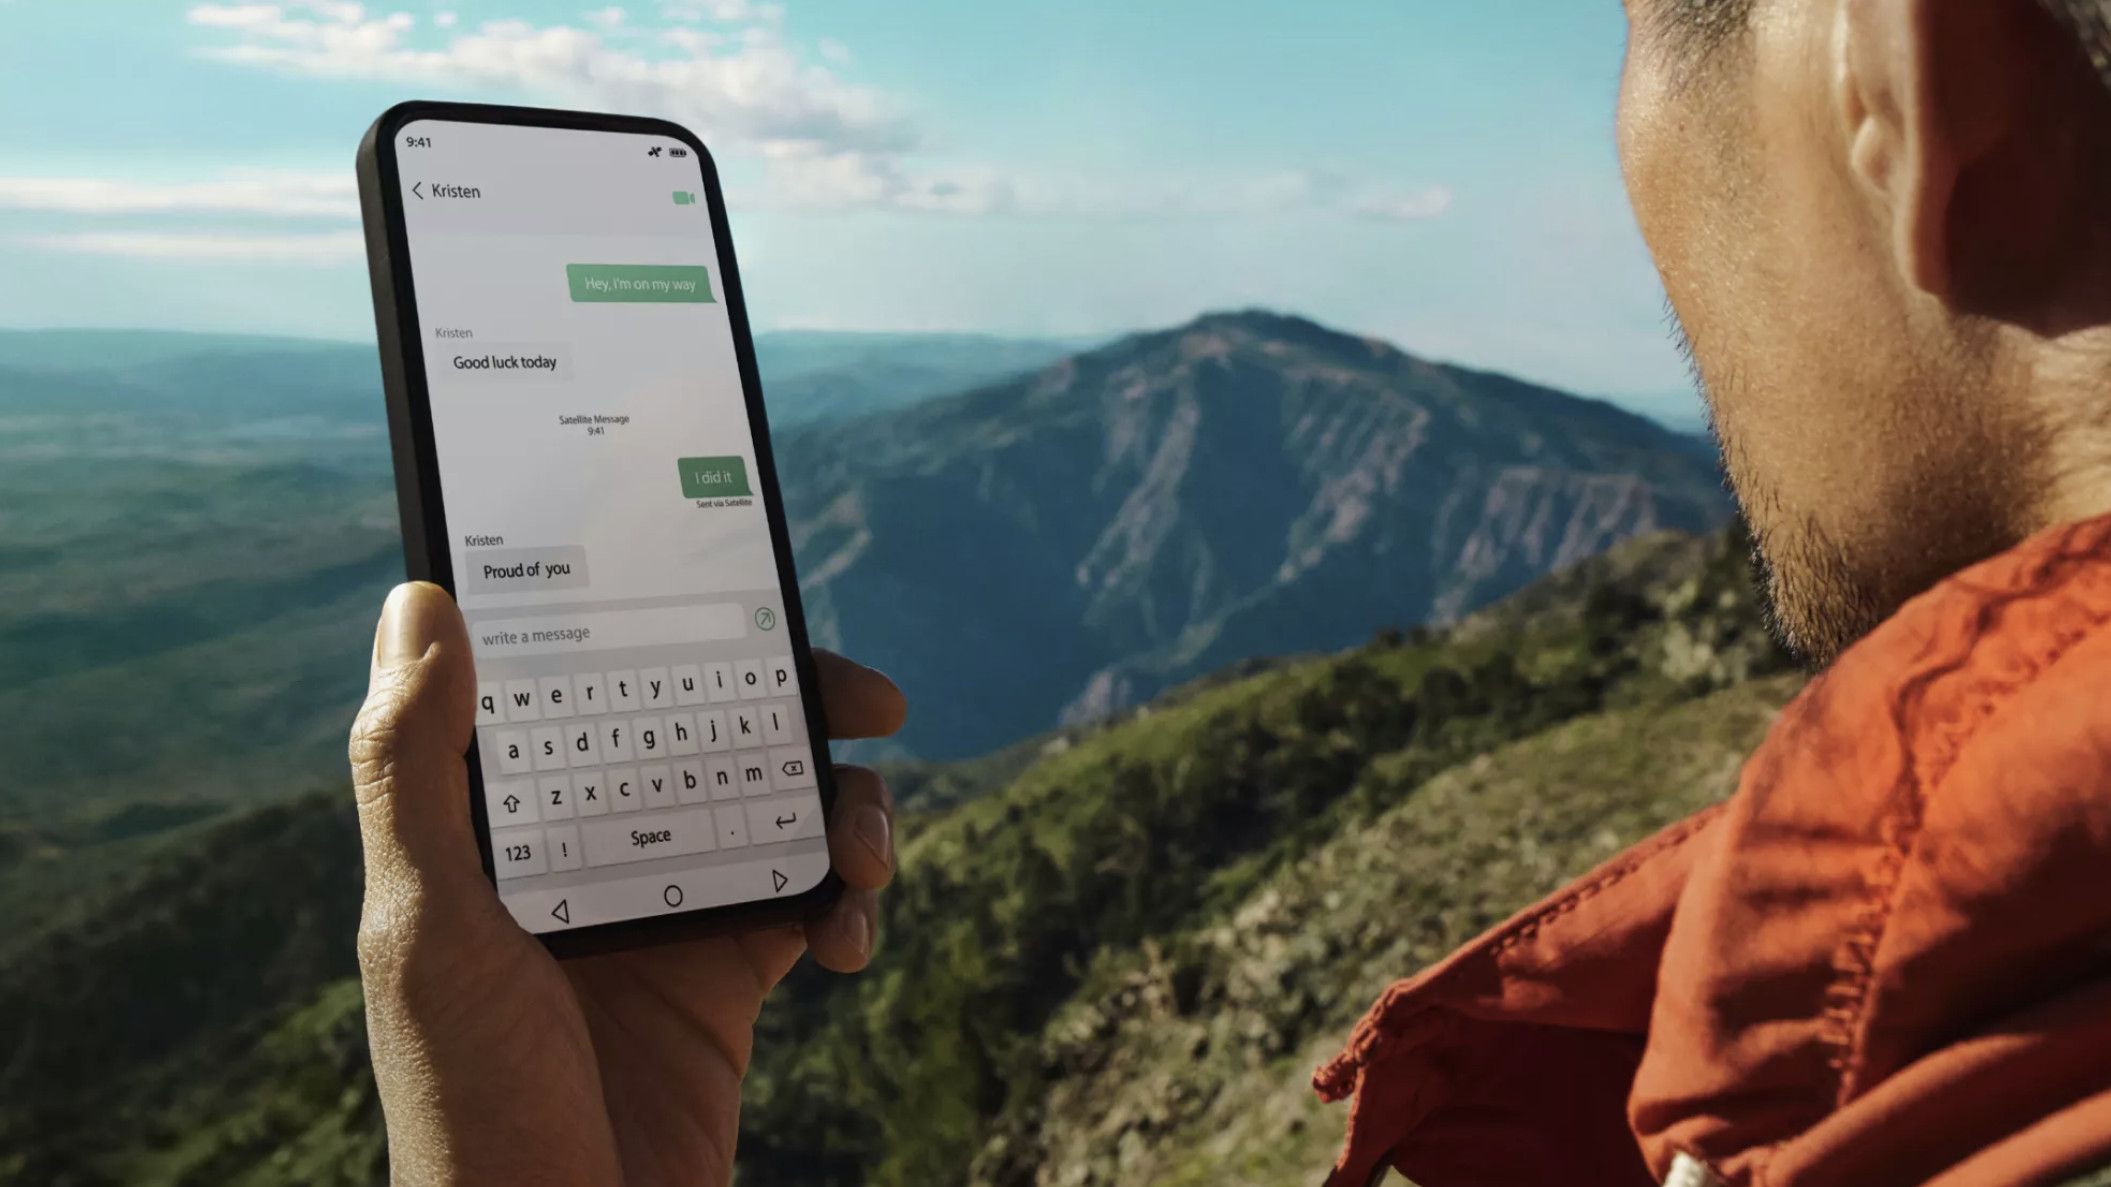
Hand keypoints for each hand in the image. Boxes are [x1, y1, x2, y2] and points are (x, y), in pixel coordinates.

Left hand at [349, 582, 904, 1186]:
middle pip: (709, 731)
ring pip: (779, 806)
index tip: (742, 590)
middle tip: (872, 702)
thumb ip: (413, 770)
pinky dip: (848, 903)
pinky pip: (808, 901)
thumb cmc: (466, 1101)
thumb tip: (418, 601)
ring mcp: (664, 911)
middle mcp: (586, 851)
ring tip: (864, 857)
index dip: (665, 622)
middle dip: (799, 704)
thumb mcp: (425, 926)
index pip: (588, 683)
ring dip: (846, 810)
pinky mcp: (726, 979)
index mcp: (505, 824)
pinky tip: (846, 938)